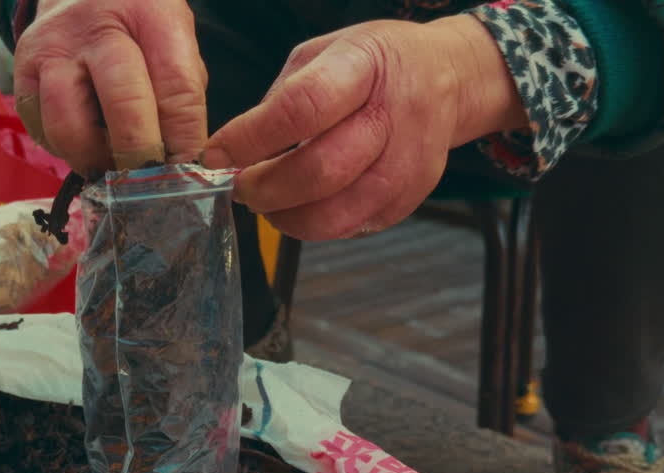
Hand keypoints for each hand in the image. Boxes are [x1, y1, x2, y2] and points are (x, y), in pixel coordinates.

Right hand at [13, 0, 207, 173]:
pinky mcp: (21, 73)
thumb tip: (179, 162)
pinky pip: (42, 131)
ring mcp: (52, 51)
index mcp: (149, 14)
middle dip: (140, 156)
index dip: (184, 138)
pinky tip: (86, 147)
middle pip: (124, 105)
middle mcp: (95, 30)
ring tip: (112, 169)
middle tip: (148, 182)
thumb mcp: (171, 40)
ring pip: (69, 127)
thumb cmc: (135, 26)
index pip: (176, 87)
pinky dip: (66, 152)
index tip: (186, 170)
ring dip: (95, 161)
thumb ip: (178, 94)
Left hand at [203, 16, 526, 241]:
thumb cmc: (373, 66)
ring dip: (287, 217)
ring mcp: (407, 165)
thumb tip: (233, 149)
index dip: (251, 139)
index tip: (216, 155)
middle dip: (265, 189)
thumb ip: (281, 98)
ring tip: (267, 203)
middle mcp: (393, 117)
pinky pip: (352, 228)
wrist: (446, 80)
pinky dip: (315, 226)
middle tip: (241, 187)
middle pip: (320, 172)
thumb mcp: (323, 53)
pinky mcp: (409, 200)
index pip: (301, 108)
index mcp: (364, 67)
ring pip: (336, 214)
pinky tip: (302, 207)